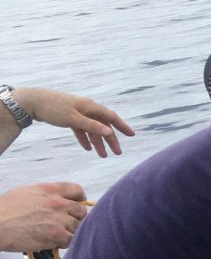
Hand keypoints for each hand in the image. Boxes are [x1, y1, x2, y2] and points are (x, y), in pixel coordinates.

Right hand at [0, 182, 88, 251]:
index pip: (77, 191)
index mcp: (50, 190)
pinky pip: (71, 240)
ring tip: (53, 234)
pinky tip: (52, 242)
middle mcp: (58, 202)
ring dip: (69, 232)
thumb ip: (47, 195)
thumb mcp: (27, 192)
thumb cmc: (5, 209)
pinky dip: (64, 243)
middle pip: (81, 211)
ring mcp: (59, 219)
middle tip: (63, 224)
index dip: (79, 200)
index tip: (74, 206)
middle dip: (74, 218)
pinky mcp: (57, 235)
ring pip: (78, 227)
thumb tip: (60, 200)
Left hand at [14, 87, 134, 157]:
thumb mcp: (73, 119)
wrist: (31, 102)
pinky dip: (85, 139)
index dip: (122, 126)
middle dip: (110, 140)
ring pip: (92, 129)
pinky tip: (87, 148)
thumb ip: (92, 126)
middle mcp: (87, 109)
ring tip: (103, 156)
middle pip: (103, 126)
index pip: (111, 117)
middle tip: (117, 153)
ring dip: (98, 142)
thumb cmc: (53, 108)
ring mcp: (78, 113)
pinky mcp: (69, 117)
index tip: (132, 135)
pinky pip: (81, 130)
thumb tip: (110, 133)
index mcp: (90, 107)